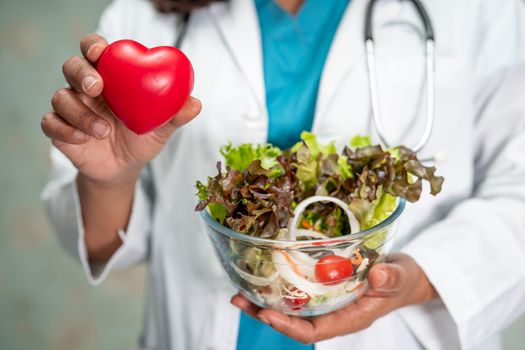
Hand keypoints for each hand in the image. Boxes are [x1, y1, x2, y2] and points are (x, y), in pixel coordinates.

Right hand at [41, 33, 201, 184]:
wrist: (125, 168)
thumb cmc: (142, 138)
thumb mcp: (160, 128)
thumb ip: (175, 115)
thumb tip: (195, 103)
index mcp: (110, 78)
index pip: (95, 52)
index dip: (93, 46)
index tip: (100, 52)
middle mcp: (86, 89)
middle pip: (72, 67)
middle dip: (81, 73)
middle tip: (97, 87)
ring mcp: (70, 108)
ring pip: (61, 97)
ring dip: (80, 112)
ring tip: (104, 131)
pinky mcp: (59, 130)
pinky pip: (50, 123)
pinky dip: (64, 130)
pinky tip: (83, 139)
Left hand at [231, 253, 437, 343]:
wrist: (402, 275)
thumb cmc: (402, 279)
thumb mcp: (401, 276)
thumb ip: (391, 279)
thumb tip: (377, 277)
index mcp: (350, 318)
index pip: (314, 331)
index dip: (288, 327)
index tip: (266, 315)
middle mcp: (333, 313)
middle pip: (294, 322)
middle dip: (264, 314)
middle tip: (238, 299)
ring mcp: (327, 302)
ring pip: (291, 309)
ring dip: (264, 301)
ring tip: (239, 292)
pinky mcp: (323, 288)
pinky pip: (297, 293)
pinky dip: (278, 287)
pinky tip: (262, 277)